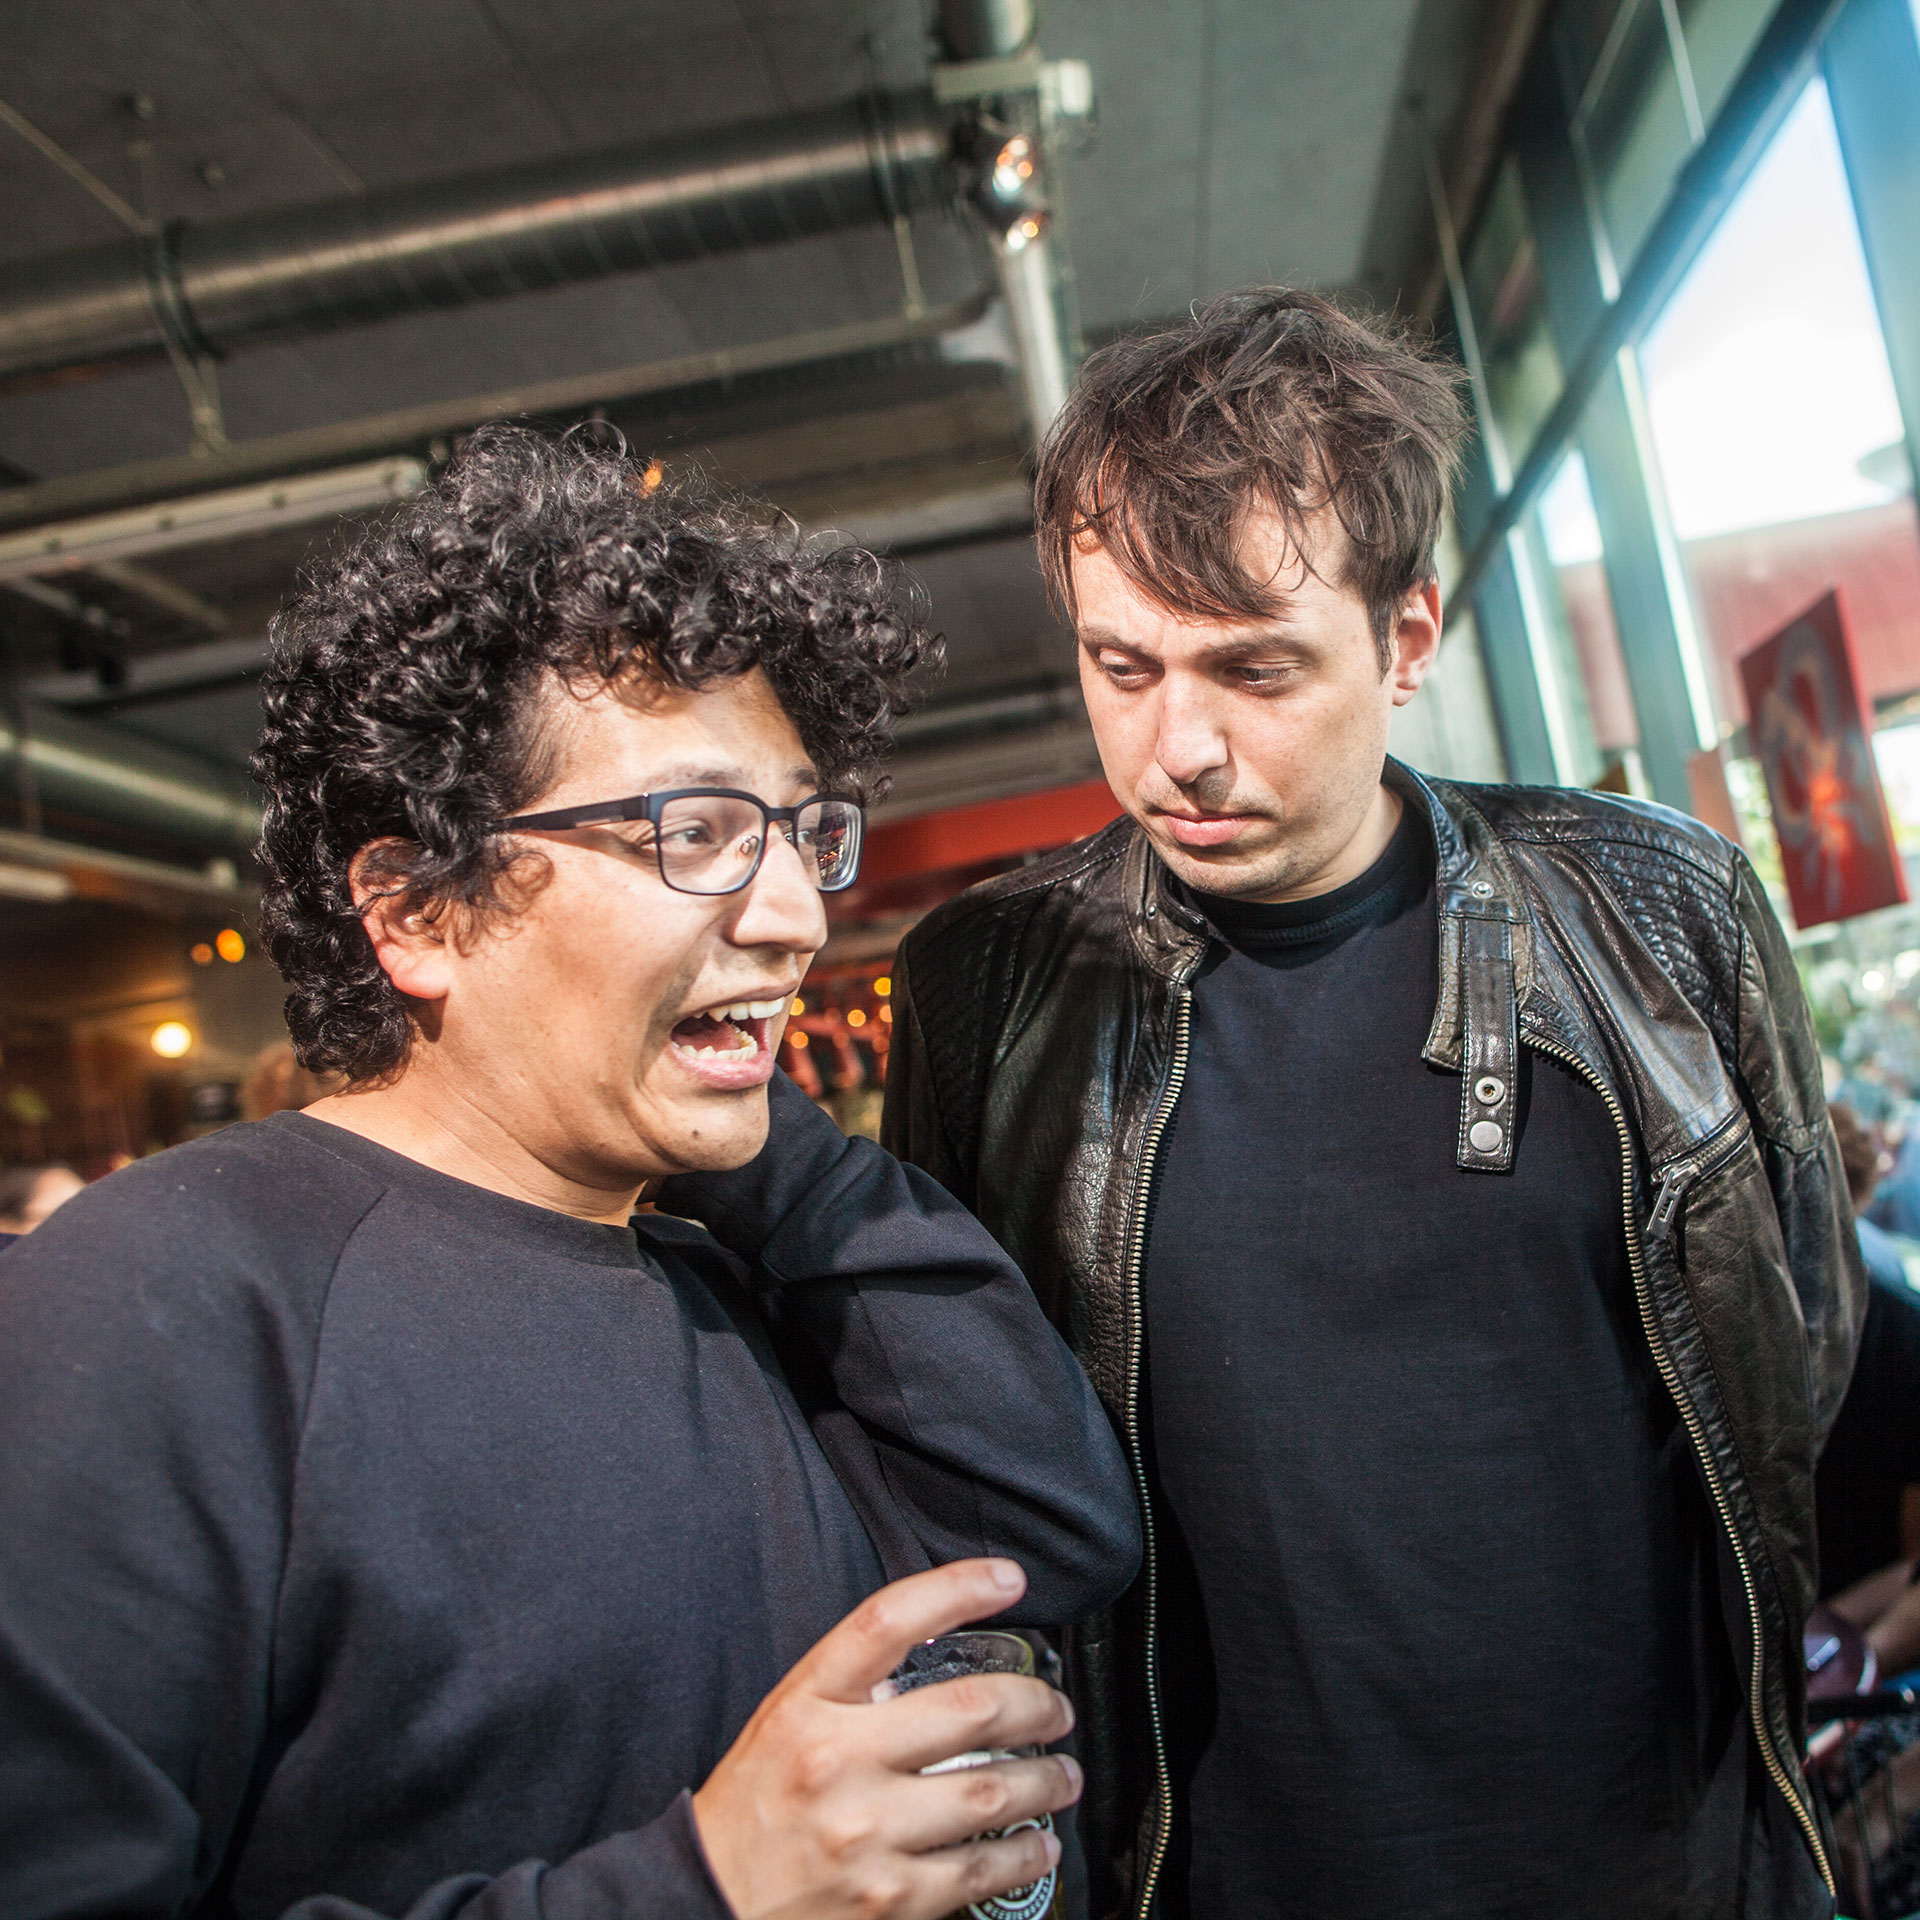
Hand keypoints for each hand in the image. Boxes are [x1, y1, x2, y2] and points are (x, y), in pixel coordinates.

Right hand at [692, 1559, 1078, 1919]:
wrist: (709, 1901)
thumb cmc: (753, 1806)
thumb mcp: (786, 1718)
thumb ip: (854, 1685)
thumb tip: (943, 1654)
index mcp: (809, 1703)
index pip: (889, 1621)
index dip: (957, 1588)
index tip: (1007, 1579)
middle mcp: (839, 1761)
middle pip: (969, 1708)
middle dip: (1035, 1704)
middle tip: (1055, 1709)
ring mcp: (867, 1833)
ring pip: (991, 1791)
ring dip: (1047, 1781)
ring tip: (1061, 1775)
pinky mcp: (890, 1900)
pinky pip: (981, 1871)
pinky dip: (1026, 1855)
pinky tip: (1038, 1844)